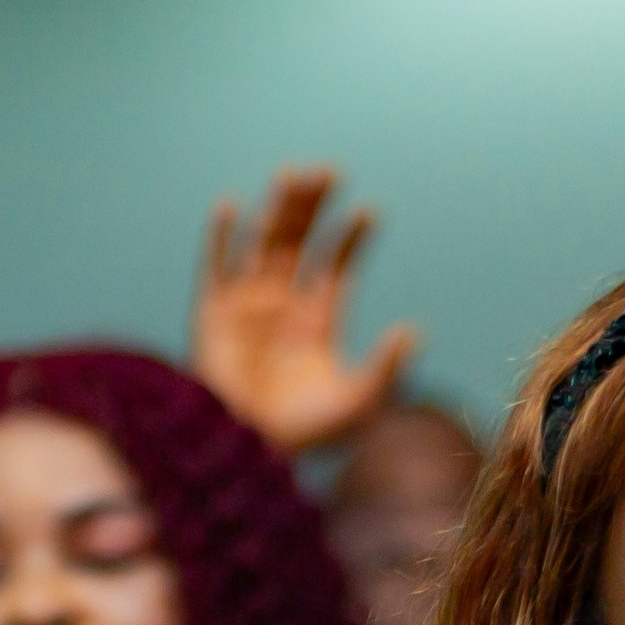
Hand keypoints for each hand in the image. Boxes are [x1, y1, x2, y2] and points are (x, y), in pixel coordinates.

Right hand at [189, 167, 416, 456]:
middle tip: (331, 171)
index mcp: (317, 320)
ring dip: (277, 209)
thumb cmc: (303, 436)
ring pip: (263, 242)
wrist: (248, 453)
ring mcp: (245, 305)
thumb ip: (386, 369)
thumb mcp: (357, 404)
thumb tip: (413, 331)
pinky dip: (221, 236)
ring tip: (294, 175)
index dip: (351, 237)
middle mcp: (281, 304)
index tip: (370, 212)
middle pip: (300, 241)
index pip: (335, 265)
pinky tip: (232, 206)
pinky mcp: (211, 314)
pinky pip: (215, 266)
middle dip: (314, 206)